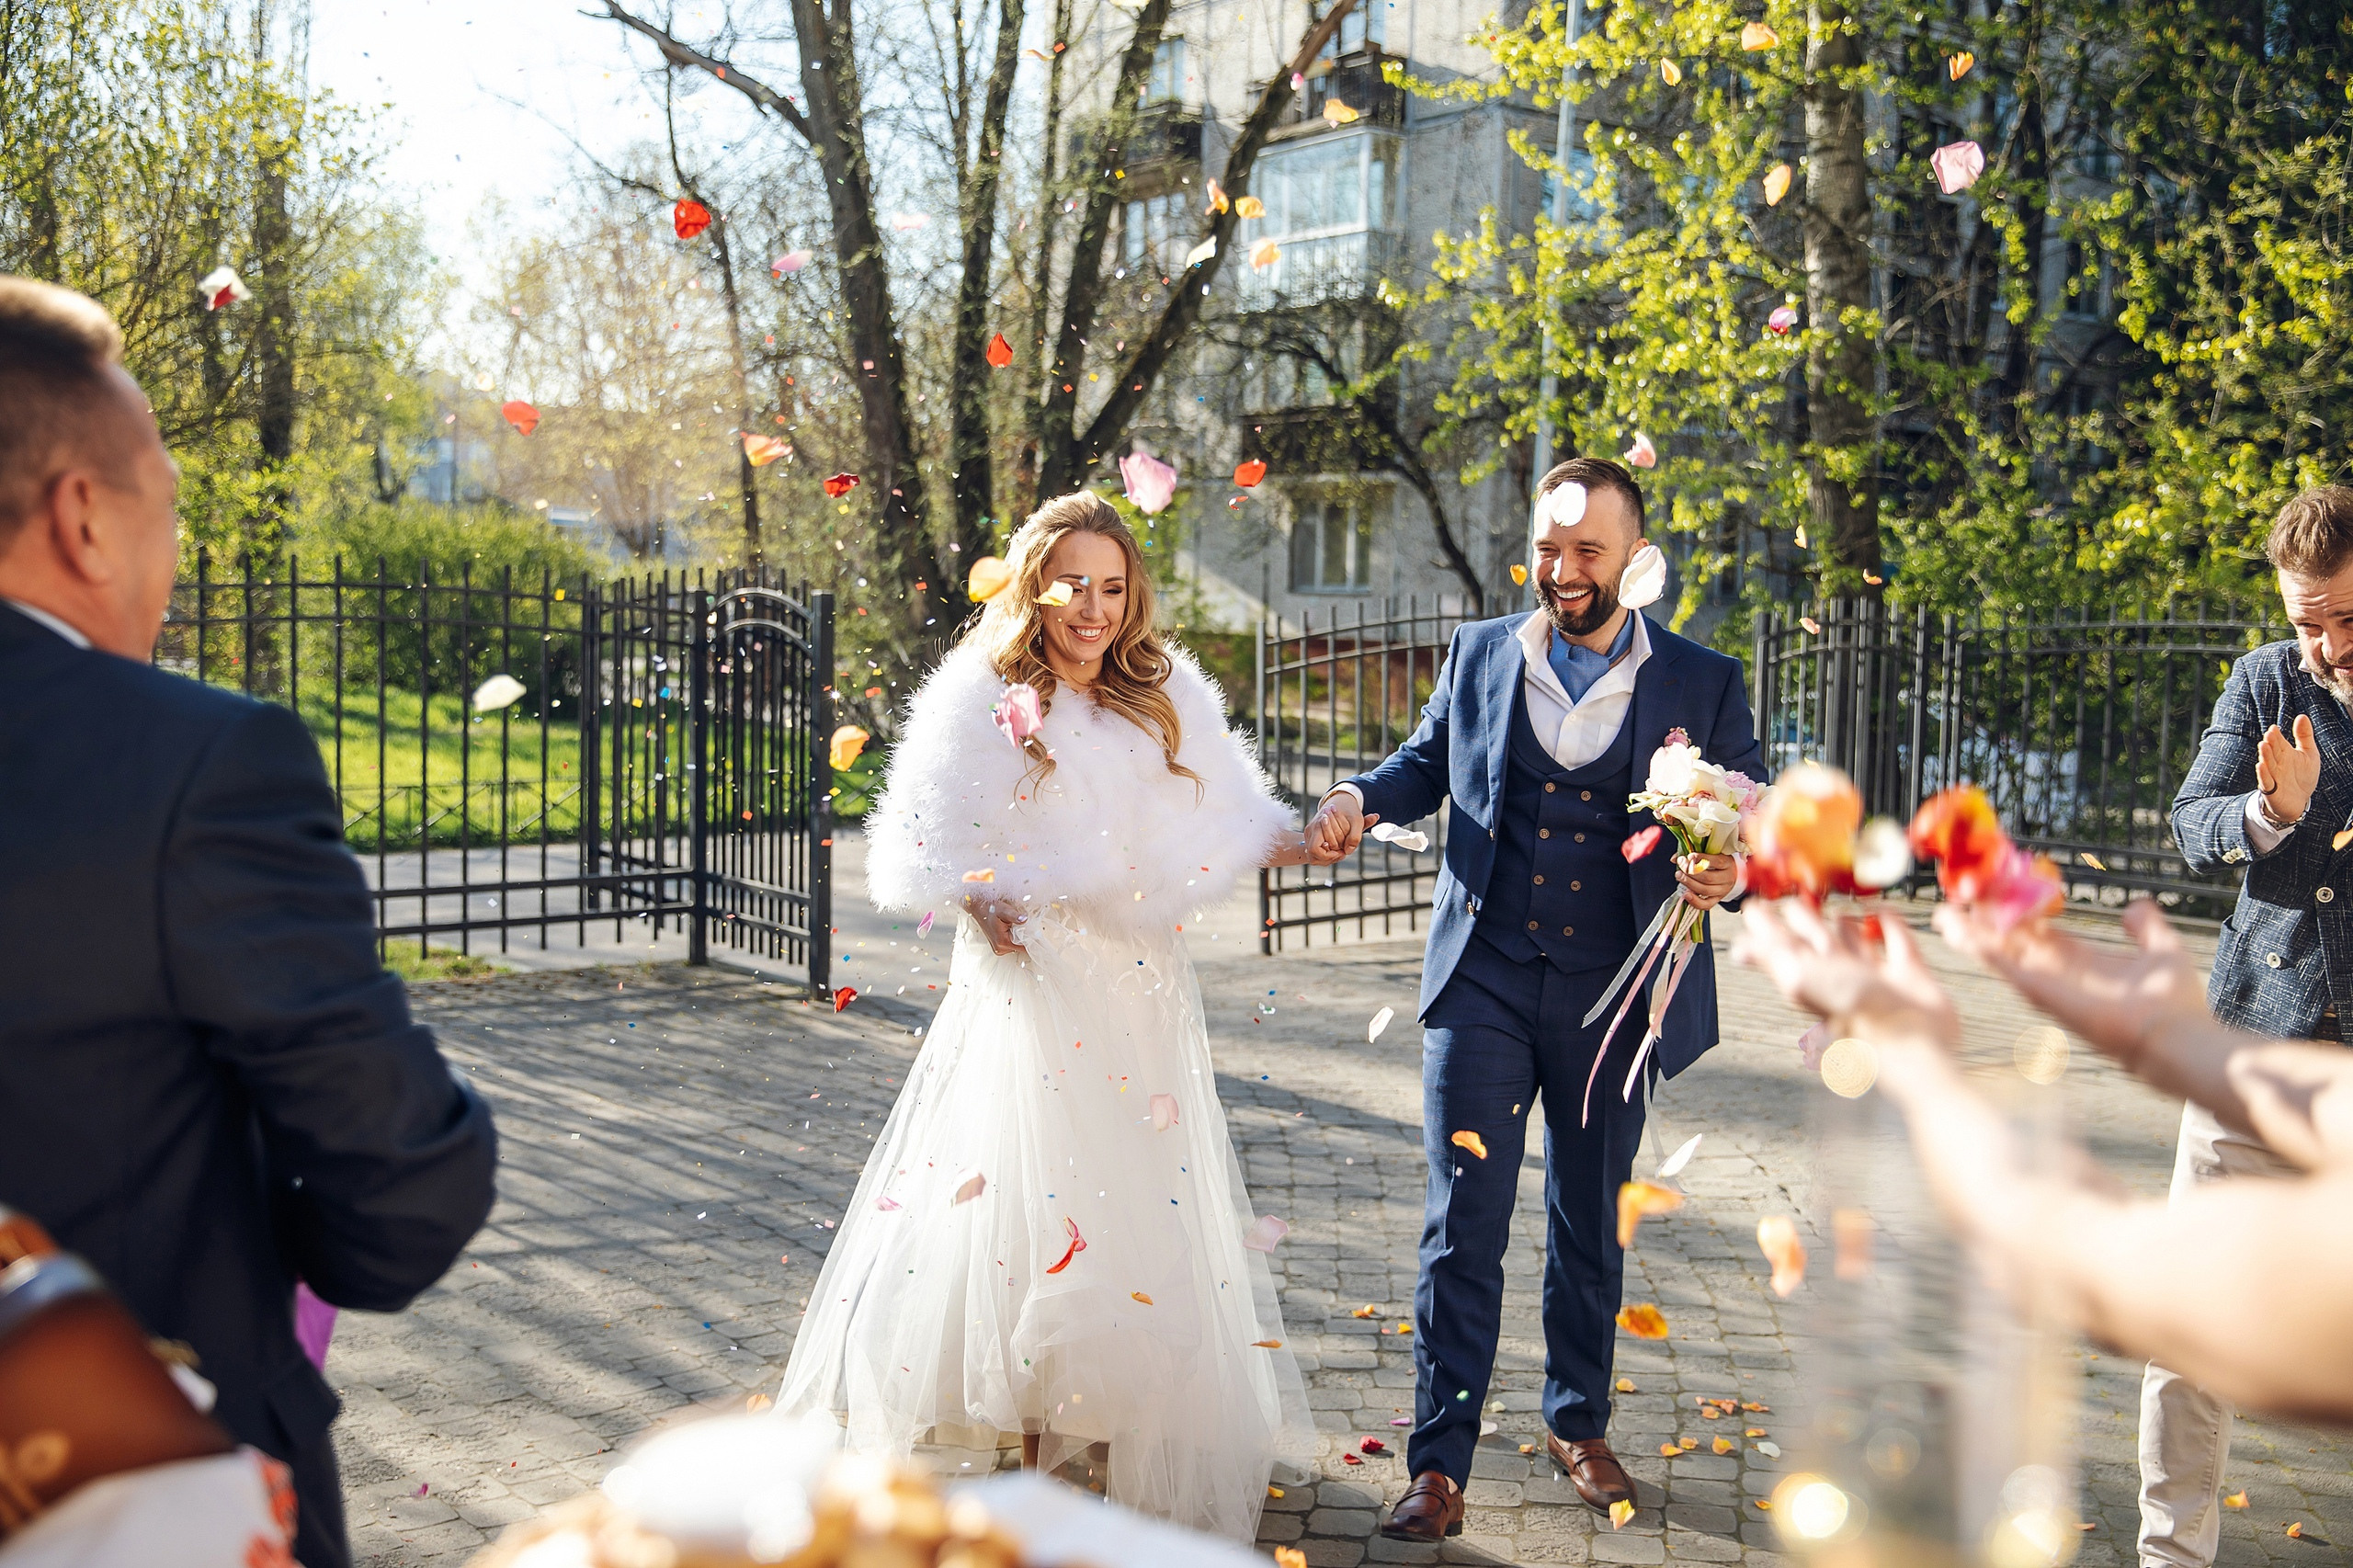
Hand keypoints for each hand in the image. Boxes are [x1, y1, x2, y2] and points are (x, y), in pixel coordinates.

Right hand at [963, 894, 1027, 955]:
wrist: (979, 907)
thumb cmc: (990, 908)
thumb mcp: (1004, 910)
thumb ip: (1015, 916)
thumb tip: (1024, 919)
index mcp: (1003, 942)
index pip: (1025, 947)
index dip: (1032, 940)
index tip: (1036, 932)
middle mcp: (1000, 949)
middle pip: (1022, 947)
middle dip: (1026, 937)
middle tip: (1024, 925)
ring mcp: (999, 948)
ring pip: (1017, 946)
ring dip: (1020, 937)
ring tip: (1015, 925)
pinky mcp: (999, 946)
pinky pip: (1012, 944)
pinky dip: (1015, 937)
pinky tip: (1011, 928)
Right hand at [1307, 791, 1375, 863]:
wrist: (1341, 800)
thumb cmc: (1349, 811)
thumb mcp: (1357, 821)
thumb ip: (1355, 836)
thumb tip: (1349, 851)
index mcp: (1317, 826)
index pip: (1315, 849)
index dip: (1327, 855)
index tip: (1341, 852)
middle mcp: (1310, 831)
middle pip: (1313, 854)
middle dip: (1329, 857)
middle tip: (1342, 853)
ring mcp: (1309, 834)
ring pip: (1314, 856)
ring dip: (1328, 858)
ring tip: (1340, 853)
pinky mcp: (1311, 837)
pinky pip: (1316, 852)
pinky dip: (1326, 855)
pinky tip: (1336, 851)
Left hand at [1675, 851, 1739, 910]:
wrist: (1731, 874)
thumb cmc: (1717, 862)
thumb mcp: (1711, 854)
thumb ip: (1693, 854)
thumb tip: (1674, 858)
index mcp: (1728, 863)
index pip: (1717, 862)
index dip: (1701, 859)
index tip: (1689, 856)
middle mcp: (1727, 878)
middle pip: (1708, 878)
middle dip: (1691, 872)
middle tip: (1680, 867)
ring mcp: (1723, 891)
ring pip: (1705, 890)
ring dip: (1689, 884)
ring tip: (1679, 876)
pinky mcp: (1717, 900)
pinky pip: (1706, 904)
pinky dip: (1694, 901)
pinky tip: (1685, 894)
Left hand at [1731, 899, 1960, 1049]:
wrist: (1911, 1041)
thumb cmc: (1852, 1013)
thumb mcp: (1800, 979)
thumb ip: (1772, 957)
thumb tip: (1737, 949)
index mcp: (1810, 974)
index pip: (1782, 944)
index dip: (1768, 927)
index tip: (1756, 907)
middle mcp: (1838, 975)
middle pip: (1816, 940)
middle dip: (1805, 920)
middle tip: (1795, 899)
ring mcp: (1874, 976)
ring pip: (1855, 943)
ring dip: (1847, 925)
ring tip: (1838, 909)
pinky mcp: (1909, 974)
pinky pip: (1897, 943)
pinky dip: (1891, 926)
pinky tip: (1884, 912)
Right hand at [1934, 897, 2207, 1071]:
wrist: (2180, 1038)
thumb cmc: (2176, 1004)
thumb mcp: (2162, 950)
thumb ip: (2146, 927)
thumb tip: (2134, 906)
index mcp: (2082, 963)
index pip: (2039, 936)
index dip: (2018, 914)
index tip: (1999, 895)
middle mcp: (2060, 975)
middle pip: (2012, 944)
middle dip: (1986, 922)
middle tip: (1959, 898)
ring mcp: (2049, 987)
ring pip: (2001, 956)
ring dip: (1972, 935)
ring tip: (1945, 914)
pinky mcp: (2043, 996)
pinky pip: (2005, 968)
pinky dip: (1981, 949)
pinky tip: (1959, 931)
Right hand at [2255, 713, 2321, 825]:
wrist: (2298, 801)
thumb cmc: (2302, 776)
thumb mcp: (2308, 754)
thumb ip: (2304, 735)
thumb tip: (2302, 716)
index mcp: (2285, 753)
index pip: (2279, 742)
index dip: (2276, 736)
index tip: (2274, 728)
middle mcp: (2277, 763)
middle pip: (2272, 751)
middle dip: (2271, 743)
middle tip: (2269, 734)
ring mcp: (2273, 776)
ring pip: (2268, 764)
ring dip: (2265, 755)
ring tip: (2263, 746)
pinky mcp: (2271, 789)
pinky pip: (2266, 781)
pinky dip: (2263, 774)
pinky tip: (2260, 765)